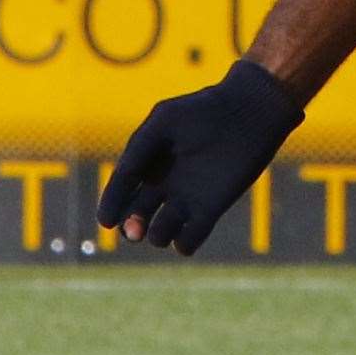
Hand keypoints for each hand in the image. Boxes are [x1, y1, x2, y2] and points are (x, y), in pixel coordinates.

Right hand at [96, 60, 303, 254]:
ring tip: (162, 229)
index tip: (107, 221)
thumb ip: (138, 151)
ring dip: (157, 236)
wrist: (249, 111)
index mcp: (148, 163)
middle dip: (131, 228)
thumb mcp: (163, 123)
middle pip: (136, 219)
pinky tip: (185, 236)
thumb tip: (122, 182)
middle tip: (136, 229)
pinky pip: (190, 238)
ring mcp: (187, 198)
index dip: (111, 207)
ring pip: (160, 233)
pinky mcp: (212, 208)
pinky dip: (184, 244)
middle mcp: (164, 184)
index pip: (121, 193)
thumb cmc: (204, 110)